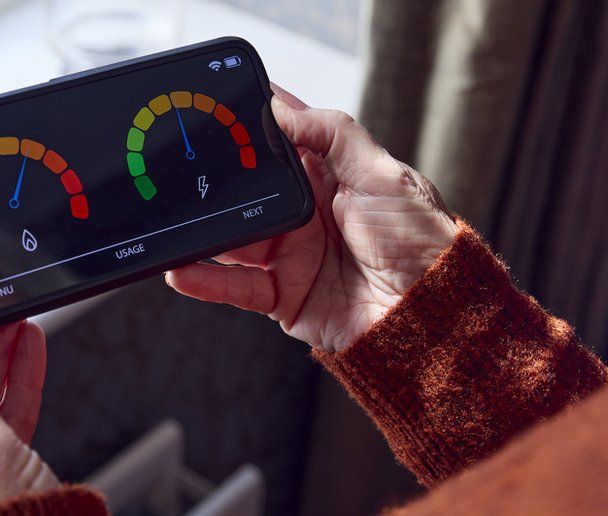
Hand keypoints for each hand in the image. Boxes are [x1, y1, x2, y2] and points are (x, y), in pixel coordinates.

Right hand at [165, 84, 457, 351]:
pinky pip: (235, 286)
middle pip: (246, 189)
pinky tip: (182, 268)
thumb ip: (334, 135)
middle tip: (182, 163)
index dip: (251, 123)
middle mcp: (303, 214)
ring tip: (174, 218)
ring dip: (203, 230)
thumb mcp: (385, 175)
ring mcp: (288, 255)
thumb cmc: (421, 243)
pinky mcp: (280, 295)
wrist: (432, 318)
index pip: (280, 141)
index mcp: (329, 177)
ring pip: (232, 237)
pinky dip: (206, 279)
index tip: (217, 105)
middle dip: (216, 177)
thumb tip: (280, 108)